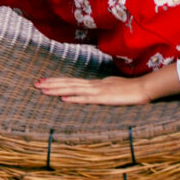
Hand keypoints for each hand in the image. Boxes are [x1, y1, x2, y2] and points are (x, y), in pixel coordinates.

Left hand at [35, 71, 166, 105]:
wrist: (144, 88)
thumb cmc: (130, 90)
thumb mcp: (112, 89)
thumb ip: (101, 90)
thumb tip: (92, 92)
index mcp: (94, 84)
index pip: (72, 81)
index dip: (57, 81)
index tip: (43, 81)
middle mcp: (93, 85)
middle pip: (69, 83)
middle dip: (51, 84)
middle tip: (35, 83)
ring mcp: (98, 91)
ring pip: (73, 89)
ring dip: (57, 89)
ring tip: (43, 89)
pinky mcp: (104, 98)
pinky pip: (86, 99)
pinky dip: (74, 98)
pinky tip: (63, 99)